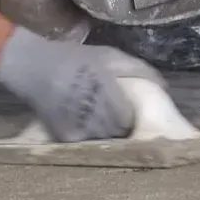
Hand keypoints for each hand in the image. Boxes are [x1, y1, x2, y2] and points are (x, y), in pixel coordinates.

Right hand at [0, 29, 163, 141]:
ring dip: (108, 135)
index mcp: (108, 92)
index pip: (129, 119)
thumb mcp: (108, 55)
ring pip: (105, 141)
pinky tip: (87, 127)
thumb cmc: (75, 58)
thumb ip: (137, 69)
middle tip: (118, 119)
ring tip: (102, 124)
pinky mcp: (67, 137)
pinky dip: (91, 138)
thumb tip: (165, 86)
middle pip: (120, 133)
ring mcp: (80, 128)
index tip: (129, 112)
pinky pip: (87, 144)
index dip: (131, 117)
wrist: (34, 68)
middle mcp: (96, 113)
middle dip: (122, 128)